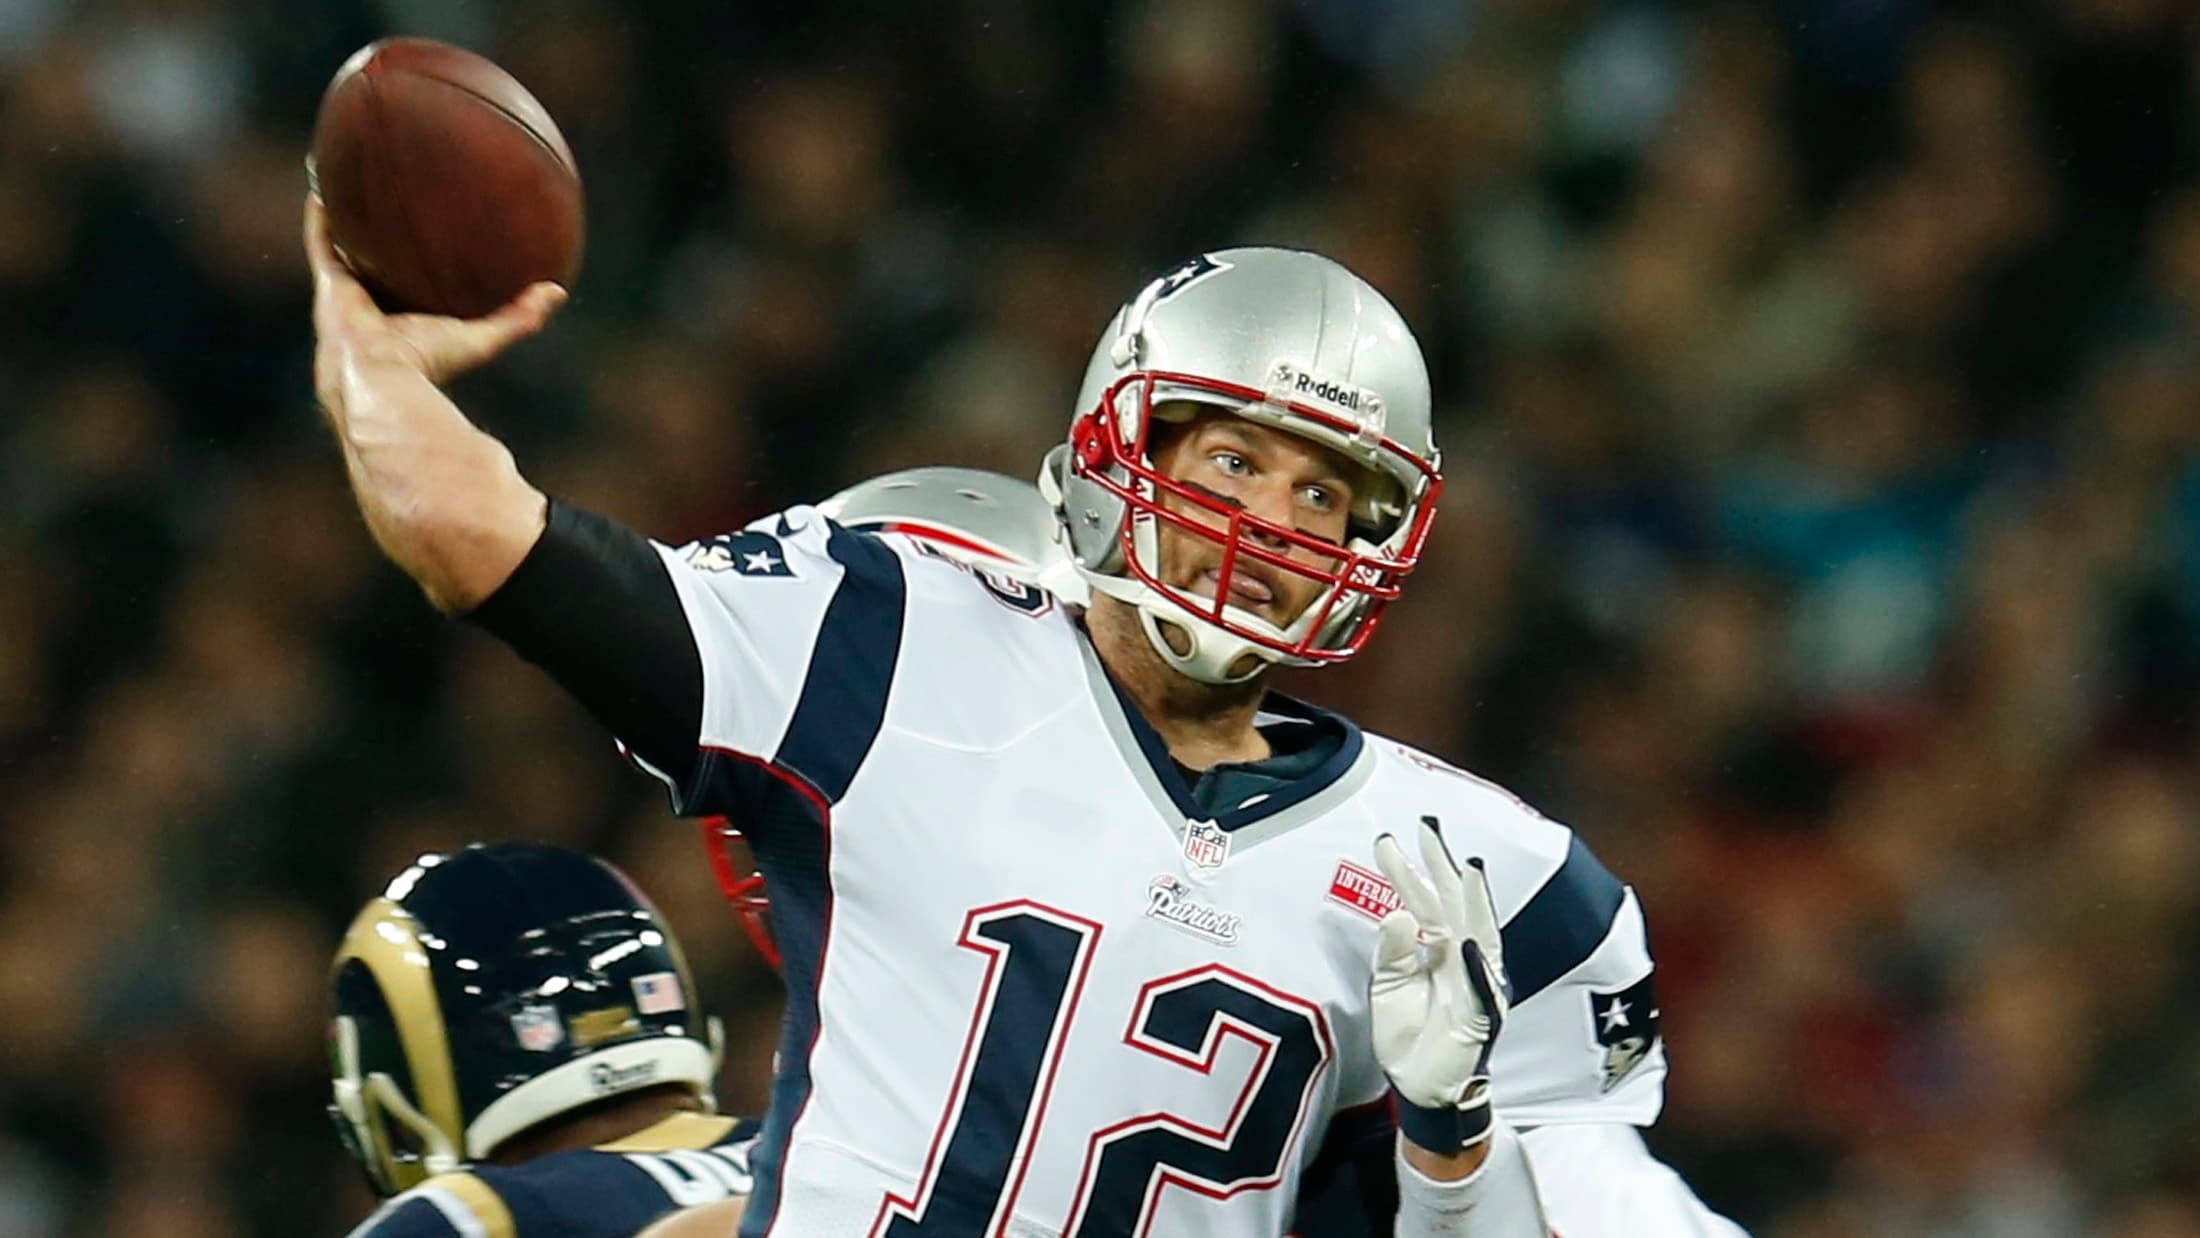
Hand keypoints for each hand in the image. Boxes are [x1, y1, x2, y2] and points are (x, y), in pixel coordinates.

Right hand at [304, 194, 565, 411]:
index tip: (435, 236)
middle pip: (380, 264)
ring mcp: (348, 294)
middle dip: (385, 239)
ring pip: (347, 249)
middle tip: (398, 201)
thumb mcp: (482, 338)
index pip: (415, 285)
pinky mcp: (328, 284)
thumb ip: (520, 317)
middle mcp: (375, 304)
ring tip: (352, 183)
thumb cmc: (430, 365)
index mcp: (407, 318)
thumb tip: (558, 291)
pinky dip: (321, 217)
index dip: (422, 264)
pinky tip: (325, 185)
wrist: (381, 378)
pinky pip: (322, 242)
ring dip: (349, 220)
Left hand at [1370, 820, 1509, 1164]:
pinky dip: (1476, 965)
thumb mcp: (1387, 985)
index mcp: (1437, 946)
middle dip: (1442, 865)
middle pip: (1452, 903)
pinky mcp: (1482, 1014)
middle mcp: (1460, 955)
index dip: (1406, 871)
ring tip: (1466, 865)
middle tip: (1428, 825)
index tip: (1387, 840)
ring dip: (1473, 900)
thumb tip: (1397, 913)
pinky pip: (1480, 987)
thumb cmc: (1408, 1032)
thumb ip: (1390, 950)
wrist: (1419, 1085)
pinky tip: (1468, 942)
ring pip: (1477, 932)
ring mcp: (1475, 981)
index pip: (1422, 900)